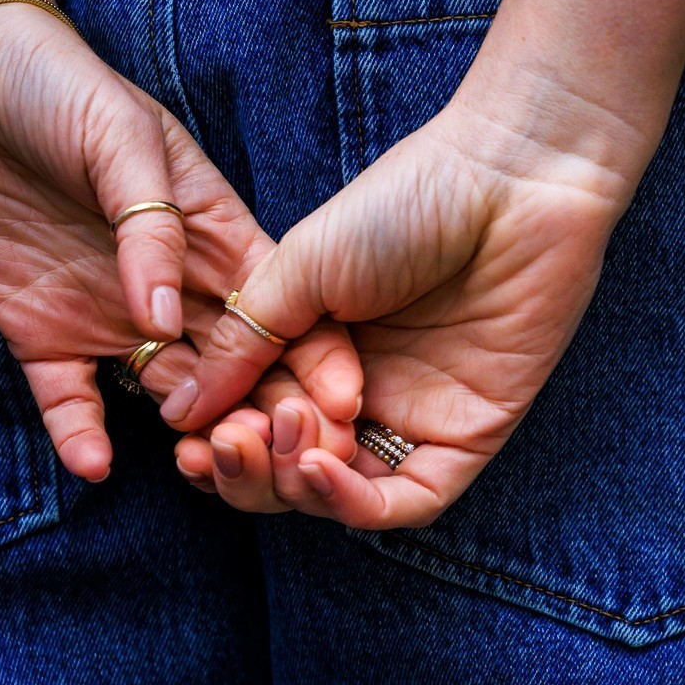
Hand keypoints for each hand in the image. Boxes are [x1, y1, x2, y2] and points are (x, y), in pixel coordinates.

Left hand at [0, 0, 360, 477]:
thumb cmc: (53, 82)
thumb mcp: (122, 134)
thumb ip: (152, 225)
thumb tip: (170, 318)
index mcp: (215, 238)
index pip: (282, 312)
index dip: (316, 358)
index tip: (344, 405)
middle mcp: (177, 291)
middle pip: (241, 371)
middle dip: (267, 416)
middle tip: (288, 461)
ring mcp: (114, 319)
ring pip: (172, 399)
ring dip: (192, 436)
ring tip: (204, 468)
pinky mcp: (45, 336)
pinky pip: (69, 400)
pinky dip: (81, 436)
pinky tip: (94, 466)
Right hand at [171, 87, 638, 527]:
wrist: (506, 182)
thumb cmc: (405, 203)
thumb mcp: (297, 270)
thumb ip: (243, 342)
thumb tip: (178, 408)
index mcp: (318, 358)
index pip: (258, 429)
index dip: (218, 447)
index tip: (183, 443)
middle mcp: (365, 400)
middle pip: (293, 474)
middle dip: (249, 473)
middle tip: (222, 446)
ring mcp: (416, 423)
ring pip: (344, 498)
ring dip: (293, 486)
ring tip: (269, 441)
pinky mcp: (469, 441)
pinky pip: (408, 502)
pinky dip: (355, 502)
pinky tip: (317, 469)